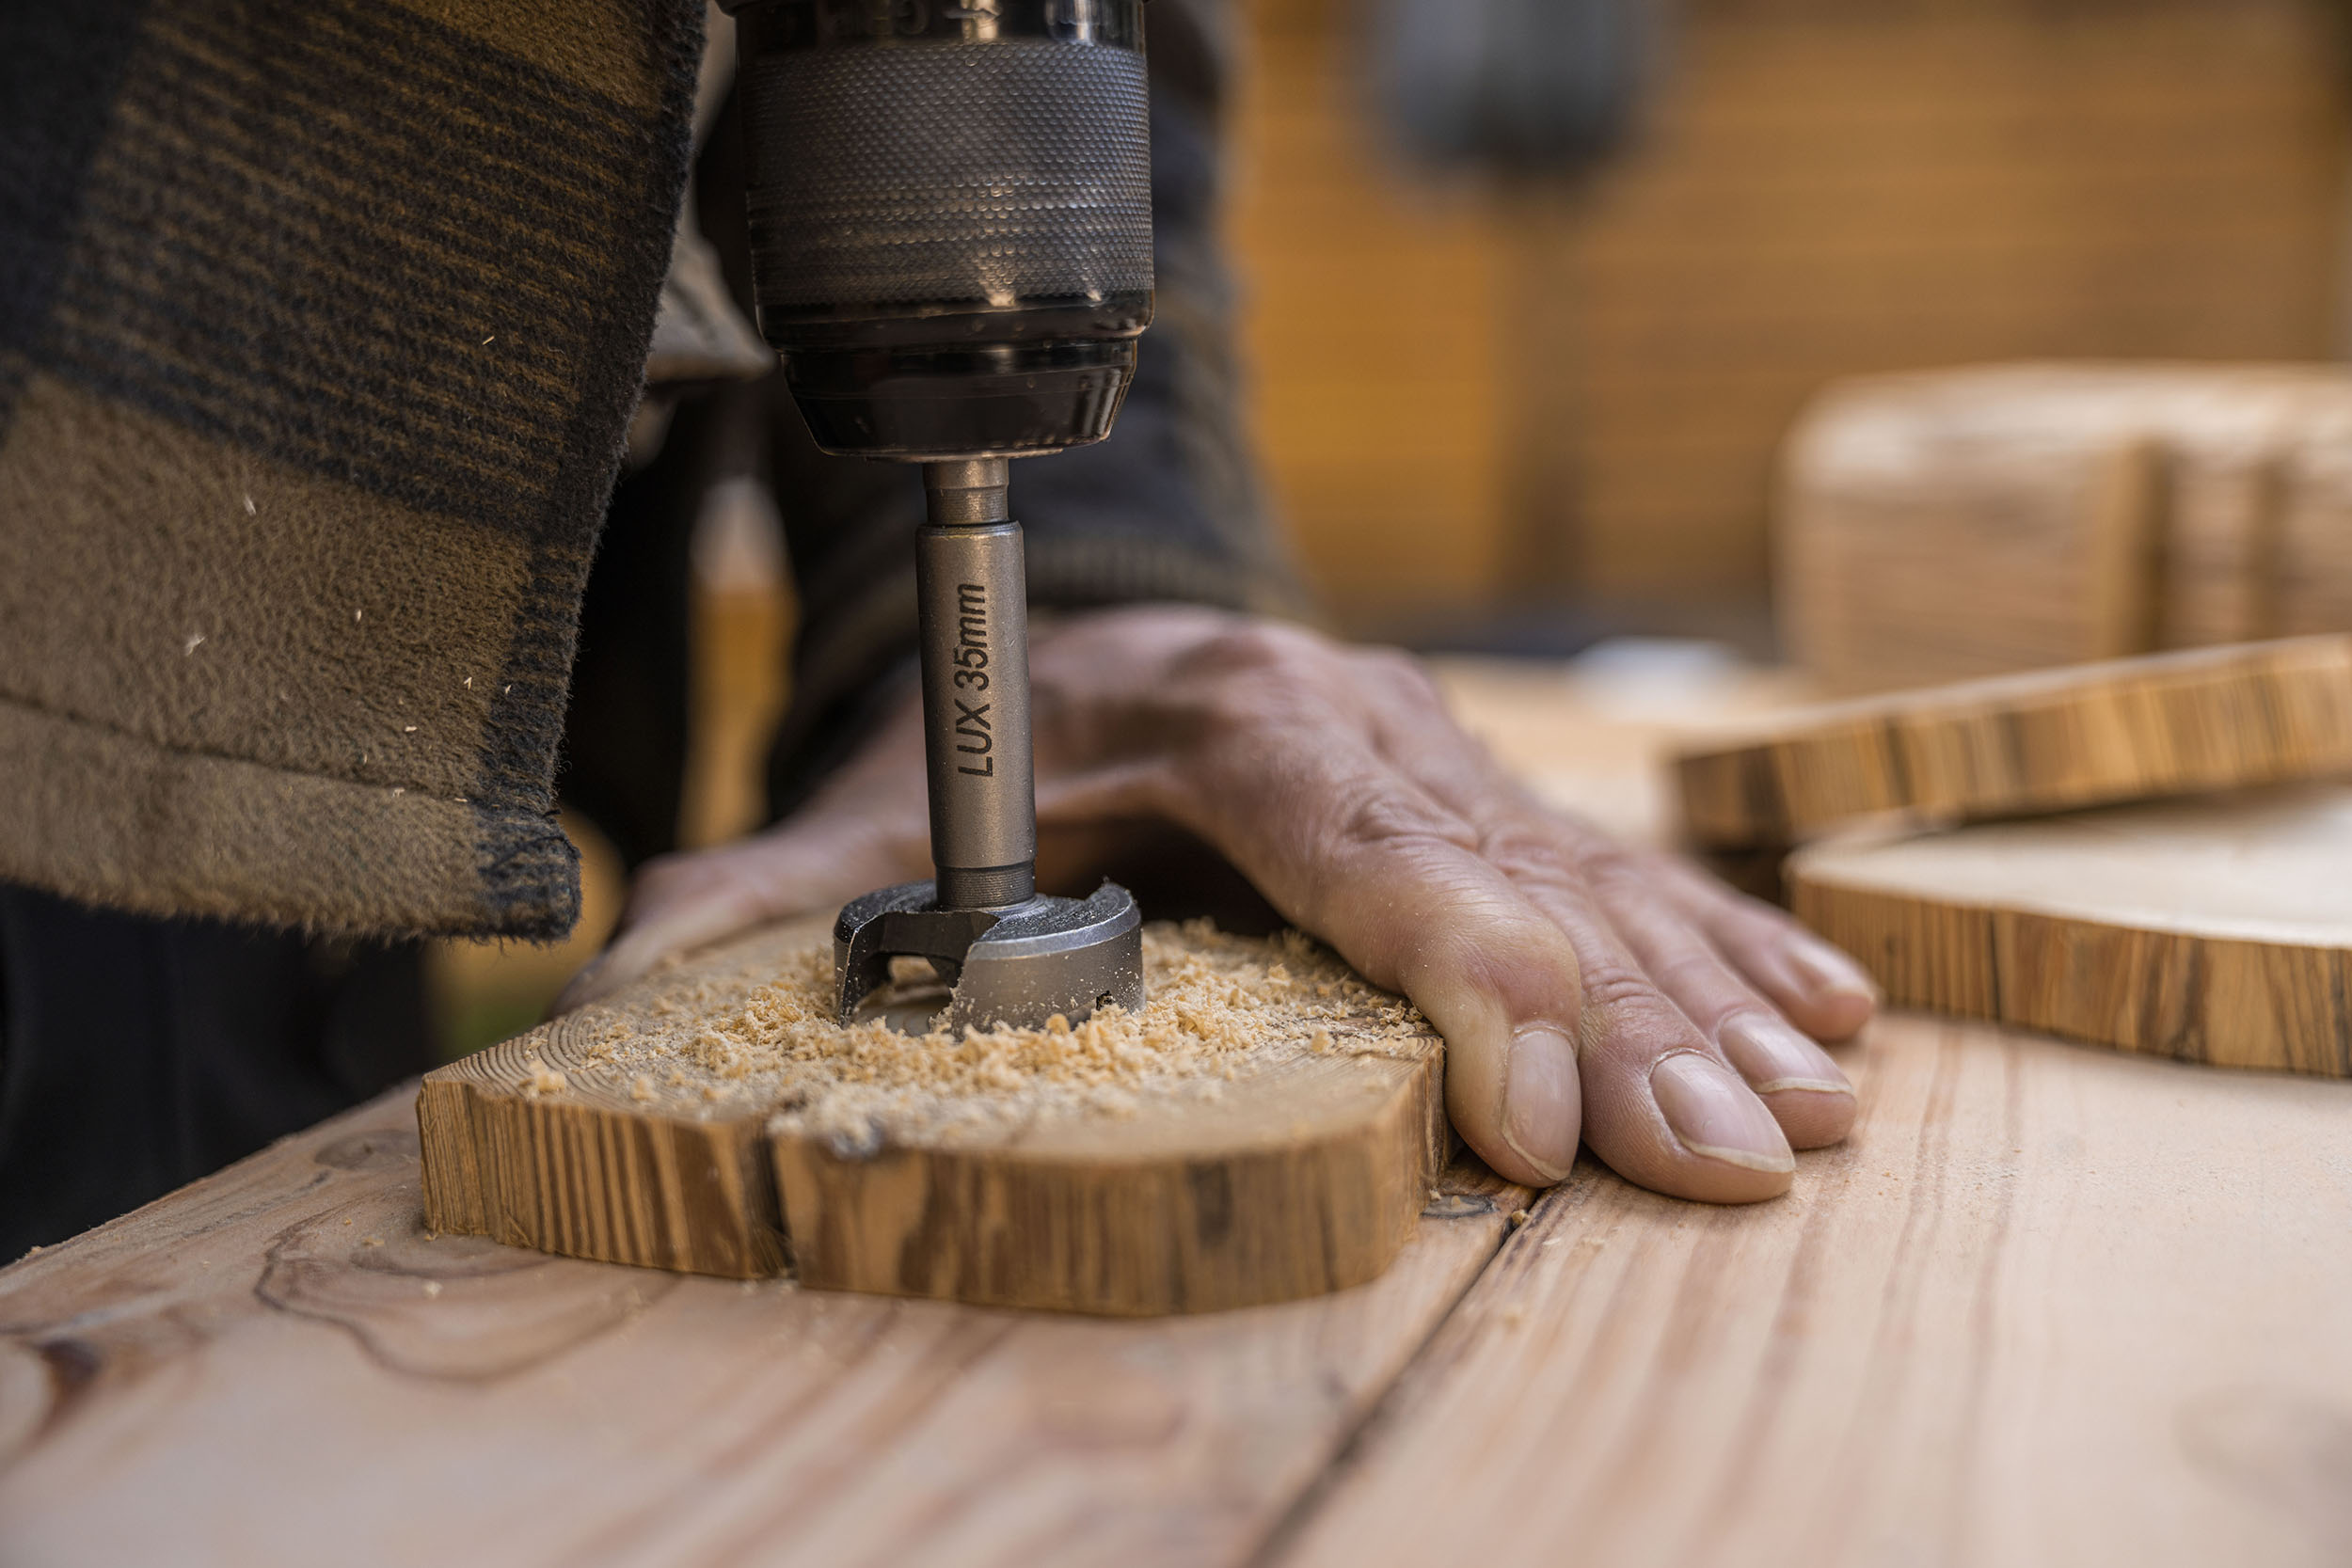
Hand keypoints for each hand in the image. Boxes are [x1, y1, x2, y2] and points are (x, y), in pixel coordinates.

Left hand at [556, 606, 1875, 1201]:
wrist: (1107, 620)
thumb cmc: (1009, 725)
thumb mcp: (888, 792)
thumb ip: (781, 882)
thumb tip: (630, 970)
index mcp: (1238, 724)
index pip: (1371, 850)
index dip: (1464, 974)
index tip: (1538, 1113)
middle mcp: (1370, 733)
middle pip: (1515, 888)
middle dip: (1628, 1034)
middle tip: (1730, 1166)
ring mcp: (1448, 761)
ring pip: (1597, 886)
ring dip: (1706, 1009)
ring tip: (1806, 1122)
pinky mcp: (1488, 800)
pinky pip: (1622, 875)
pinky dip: (1721, 952)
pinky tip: (1821, 1023)